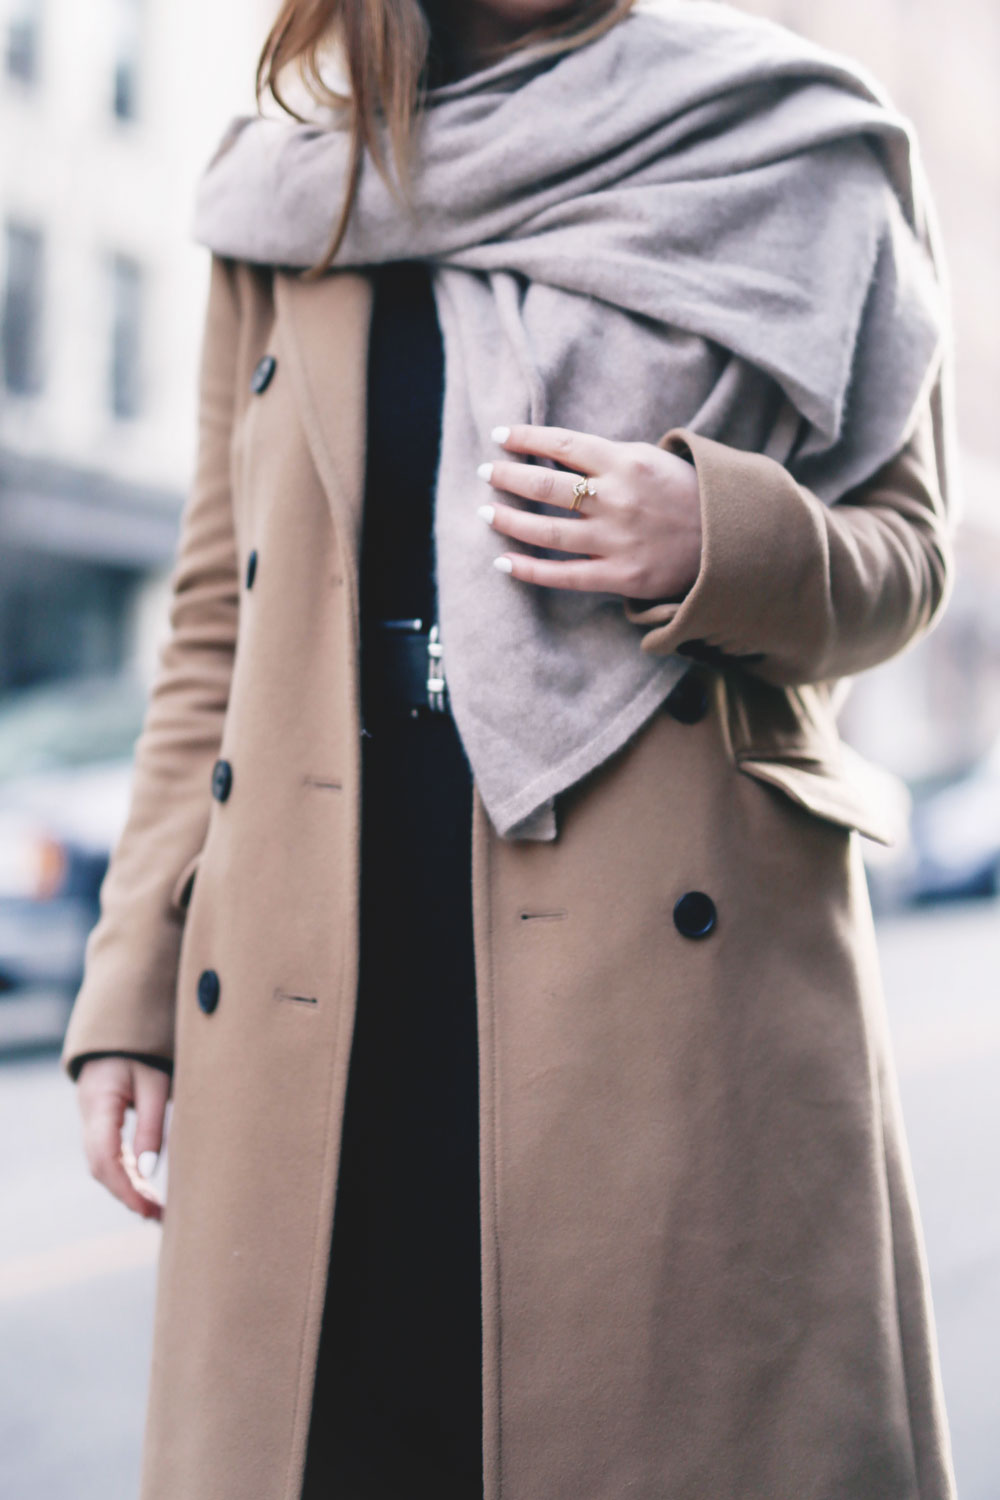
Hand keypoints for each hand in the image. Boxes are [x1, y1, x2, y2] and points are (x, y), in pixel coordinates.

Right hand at [76, 1057, 168, 1220]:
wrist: (120, 1036)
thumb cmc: (142, 1055)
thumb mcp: (155, 1083)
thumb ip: (152, 1125)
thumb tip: (149, 1172)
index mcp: (99, 1103)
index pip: (104, 1154)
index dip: (123, 1185)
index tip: (146, 1206)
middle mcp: (89, 1117)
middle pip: (101, 1166)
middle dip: (127, 1194)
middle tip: (157, 1215)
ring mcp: (91, 1123)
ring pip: (104, 1166)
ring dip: (127, 1188)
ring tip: (156, 1210)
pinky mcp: (100, 1127)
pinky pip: (109, 1157)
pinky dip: (126, 1175)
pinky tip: (145, 1190)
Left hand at [476, 423, 701, 598]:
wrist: (730, 540)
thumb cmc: (687, 494)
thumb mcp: (651, 459)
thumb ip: (606, 458)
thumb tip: (554, 454)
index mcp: (626, 462)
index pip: (562, 445)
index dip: (525, 439)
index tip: (499, 435)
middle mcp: (617, 500)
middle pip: (545, 487)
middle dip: (507, 478)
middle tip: (485, 473)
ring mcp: (616, 540)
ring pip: (546, 531)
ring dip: (508, 520)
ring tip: (485, 512)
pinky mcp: (620, 576)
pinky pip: (562, 575)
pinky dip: (528, 569)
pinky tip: (503, 560)